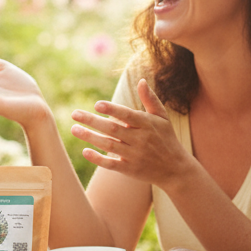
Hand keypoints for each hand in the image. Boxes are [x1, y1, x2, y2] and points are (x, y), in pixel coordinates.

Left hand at [72, 78, 191, 186]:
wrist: (176, 169)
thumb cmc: (166, 139)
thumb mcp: (162, 118)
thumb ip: (150, 100)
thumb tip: (142, 81)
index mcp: (147, 125)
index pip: (127, 115)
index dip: (112, 110)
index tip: (97, 105)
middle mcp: (140, 140)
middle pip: (113, 129)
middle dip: (92, 121)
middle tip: (74, 114)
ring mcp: (135, 155)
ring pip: (109, 145)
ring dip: (90, 137)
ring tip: (74, 129)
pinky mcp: (130, 169)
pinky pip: (111, 164)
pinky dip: (98, 159)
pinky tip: (85, 151)